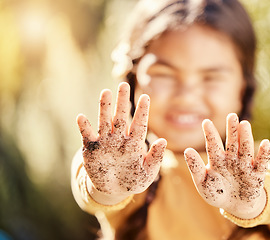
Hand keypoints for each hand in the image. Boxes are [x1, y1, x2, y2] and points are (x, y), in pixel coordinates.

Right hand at [77, 82, 166, 203]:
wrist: (113, 190)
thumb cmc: (133, 180)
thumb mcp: (148, 172)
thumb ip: (155, 157)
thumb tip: (164, 141)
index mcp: (134, 143)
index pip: (139, 124)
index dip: (142, 111)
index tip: (145, 97)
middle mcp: (119, 138)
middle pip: (121, 117)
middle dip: (122, 101)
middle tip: (124, 84)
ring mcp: (105, 142)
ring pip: (105, 121)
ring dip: (104, 108)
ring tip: (105, 92)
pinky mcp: (91, 148)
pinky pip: (87, 135)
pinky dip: (84, 127)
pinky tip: (81, 117)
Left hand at [184, 113, 269, 218]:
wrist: (234, 206)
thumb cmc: (216, 192)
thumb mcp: (202, 182)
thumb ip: (195, 167)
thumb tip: (187, 150)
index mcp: (217, 159)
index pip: (213, 144)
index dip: (210, 134)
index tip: (206, 122)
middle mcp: (232, 158)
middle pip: (232, 142)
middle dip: (232, 129)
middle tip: (231, 116)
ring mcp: (245, 165)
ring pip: (245, 149)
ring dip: (245, 137)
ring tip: (244, 124)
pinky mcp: (257, 175)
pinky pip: (261, 163)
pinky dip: (264, 154)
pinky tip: (266, 143)